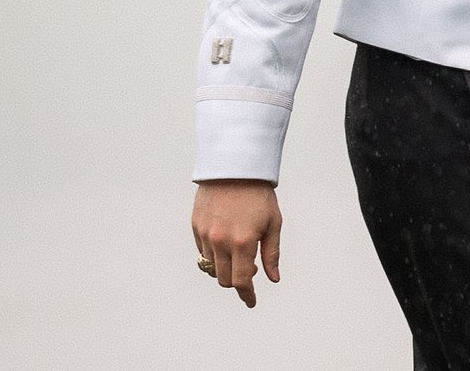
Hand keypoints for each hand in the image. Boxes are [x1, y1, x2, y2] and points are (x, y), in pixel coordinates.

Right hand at [191, 180, 281, 307]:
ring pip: (211, 268)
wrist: (235, 168)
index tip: (251, 302)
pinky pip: (202, 253)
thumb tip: (273, 278)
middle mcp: (220, 242)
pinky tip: (224, 246)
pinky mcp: (195, 228)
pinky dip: (213, 257)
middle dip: (237, 282)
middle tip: (251, 272)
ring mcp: (205, 236)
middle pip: (224, 279)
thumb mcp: (273, 223)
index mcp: (242, 242)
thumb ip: (272, 253)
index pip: (242, 280)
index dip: (247, 295)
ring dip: (224, 269)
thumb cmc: (259, 195)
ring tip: (238, 256)